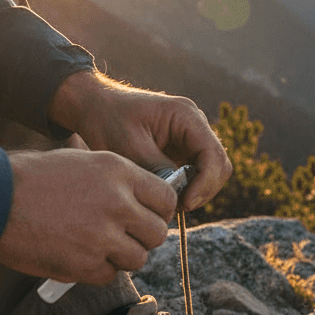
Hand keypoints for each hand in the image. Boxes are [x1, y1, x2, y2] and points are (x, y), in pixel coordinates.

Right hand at [0, 149, 176, 283]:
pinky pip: (110, 275)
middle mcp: (118, 203)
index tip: (145, 216)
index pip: (166, 199)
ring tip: (99, 247)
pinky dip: (98, 271)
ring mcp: (102, 235)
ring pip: (138, 258)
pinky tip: (78, 256)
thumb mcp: (83, 161)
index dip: (158, 211)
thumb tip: (142, 200)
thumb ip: (117, 181)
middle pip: (157, 233)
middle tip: (123, 236)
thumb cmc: (32, 177)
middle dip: (143, 237)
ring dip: (122, 257)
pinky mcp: (84, 263)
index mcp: (119, 172)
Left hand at [48, 71, 231, 210]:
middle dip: (203, 190)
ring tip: (170, 204)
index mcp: (186, 115)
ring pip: (212, 171)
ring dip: (197, 190)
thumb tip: (177, 195)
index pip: (213, 154)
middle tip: (177, 208)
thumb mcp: (129, 147)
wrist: (96, 106)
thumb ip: (157, 169)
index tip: (185, 204)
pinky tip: (167, 196)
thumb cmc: (108, 120)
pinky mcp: (184, 148)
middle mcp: (196, 124)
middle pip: (219, 164)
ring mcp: (192, 136)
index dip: (206, 183)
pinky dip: (188, 187)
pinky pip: (198, 172)